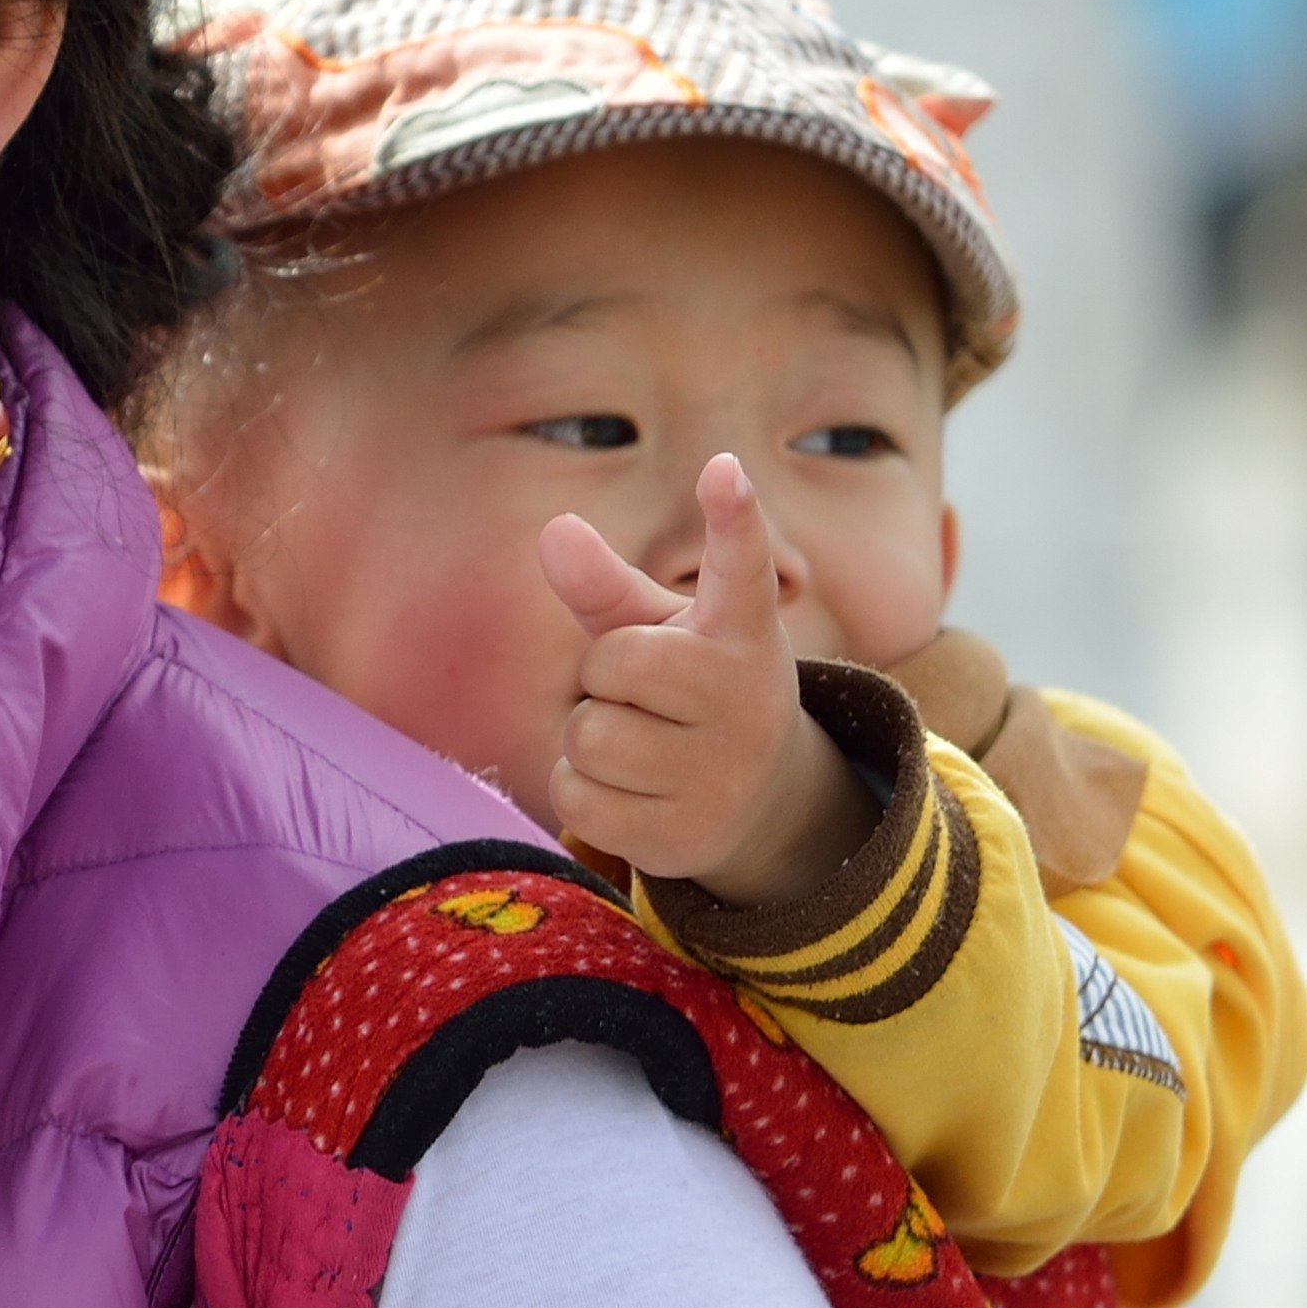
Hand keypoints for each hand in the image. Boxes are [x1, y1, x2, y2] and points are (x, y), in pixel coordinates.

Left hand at [540, 455, 870, 903]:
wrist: (753, 800)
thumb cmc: (689, 694)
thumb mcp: (659, 633)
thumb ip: (605, 587)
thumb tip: (553, 530)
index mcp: (741, 630)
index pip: (741, 567)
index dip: (732, 518)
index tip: (722, 471)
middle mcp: (747, 696)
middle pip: (610, 667)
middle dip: (602, 680)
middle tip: (642, 695)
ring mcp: (724, 772)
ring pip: (588, 740)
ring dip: (588, 741)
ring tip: (639, 745)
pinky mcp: (687, 836)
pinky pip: (578, 800)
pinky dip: (582, 792)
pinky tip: (630, 791)